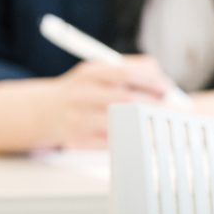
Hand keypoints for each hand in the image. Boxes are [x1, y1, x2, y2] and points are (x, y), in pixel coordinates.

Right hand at [33, 56, 174, 148]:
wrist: (43, 111)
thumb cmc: (84, 89)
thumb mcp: (101, 70)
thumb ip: (134, 71)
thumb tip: (166, 86)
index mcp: (90, 73)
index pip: (126, 74)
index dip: (152, 81)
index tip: (167, 89)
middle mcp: (80, 94)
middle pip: (126, 100)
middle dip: (154, 106)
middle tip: (170, 110)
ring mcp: (76, 119)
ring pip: (119, 124)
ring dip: (145, 124)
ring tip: (158, 123)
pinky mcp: (75, 141)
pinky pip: (109, 143)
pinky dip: (128, 139)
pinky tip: (137, 136)